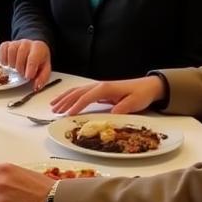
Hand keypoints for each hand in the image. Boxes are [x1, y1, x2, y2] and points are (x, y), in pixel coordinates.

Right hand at [0, 39, 51, 86]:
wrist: (35, 49)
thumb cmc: (39, 59)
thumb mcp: (45, 69)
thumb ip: (42, 78)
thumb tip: (36, 86)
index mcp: (39, 48)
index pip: (33, 58)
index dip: (29, 69)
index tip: (28, 76)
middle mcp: (27, 43)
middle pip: (21, 54)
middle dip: (20, 68)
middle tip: (23, 73)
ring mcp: (16, 43)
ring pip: (11, 51)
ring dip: (12, 63)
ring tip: (15, 68)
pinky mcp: (8, 44)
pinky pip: (2, 48)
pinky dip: (3, 58)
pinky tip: (7, 64)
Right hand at [50, 75, 164, 114]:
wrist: (149, 86)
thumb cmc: (141, 94)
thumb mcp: (134, 103)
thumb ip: (122, 108)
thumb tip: (110, 115)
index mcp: (106, 88)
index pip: (87, 97)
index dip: (76, 106)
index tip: (67, 115)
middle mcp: (99, 85)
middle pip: (77, 92)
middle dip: (65, 101)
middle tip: (54, 111)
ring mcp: (98, 86)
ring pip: (76, 90)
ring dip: (64, 97)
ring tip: (53, 106)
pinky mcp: (99, 90)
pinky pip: (81, 92)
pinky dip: (70, 96)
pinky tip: (64, 100)